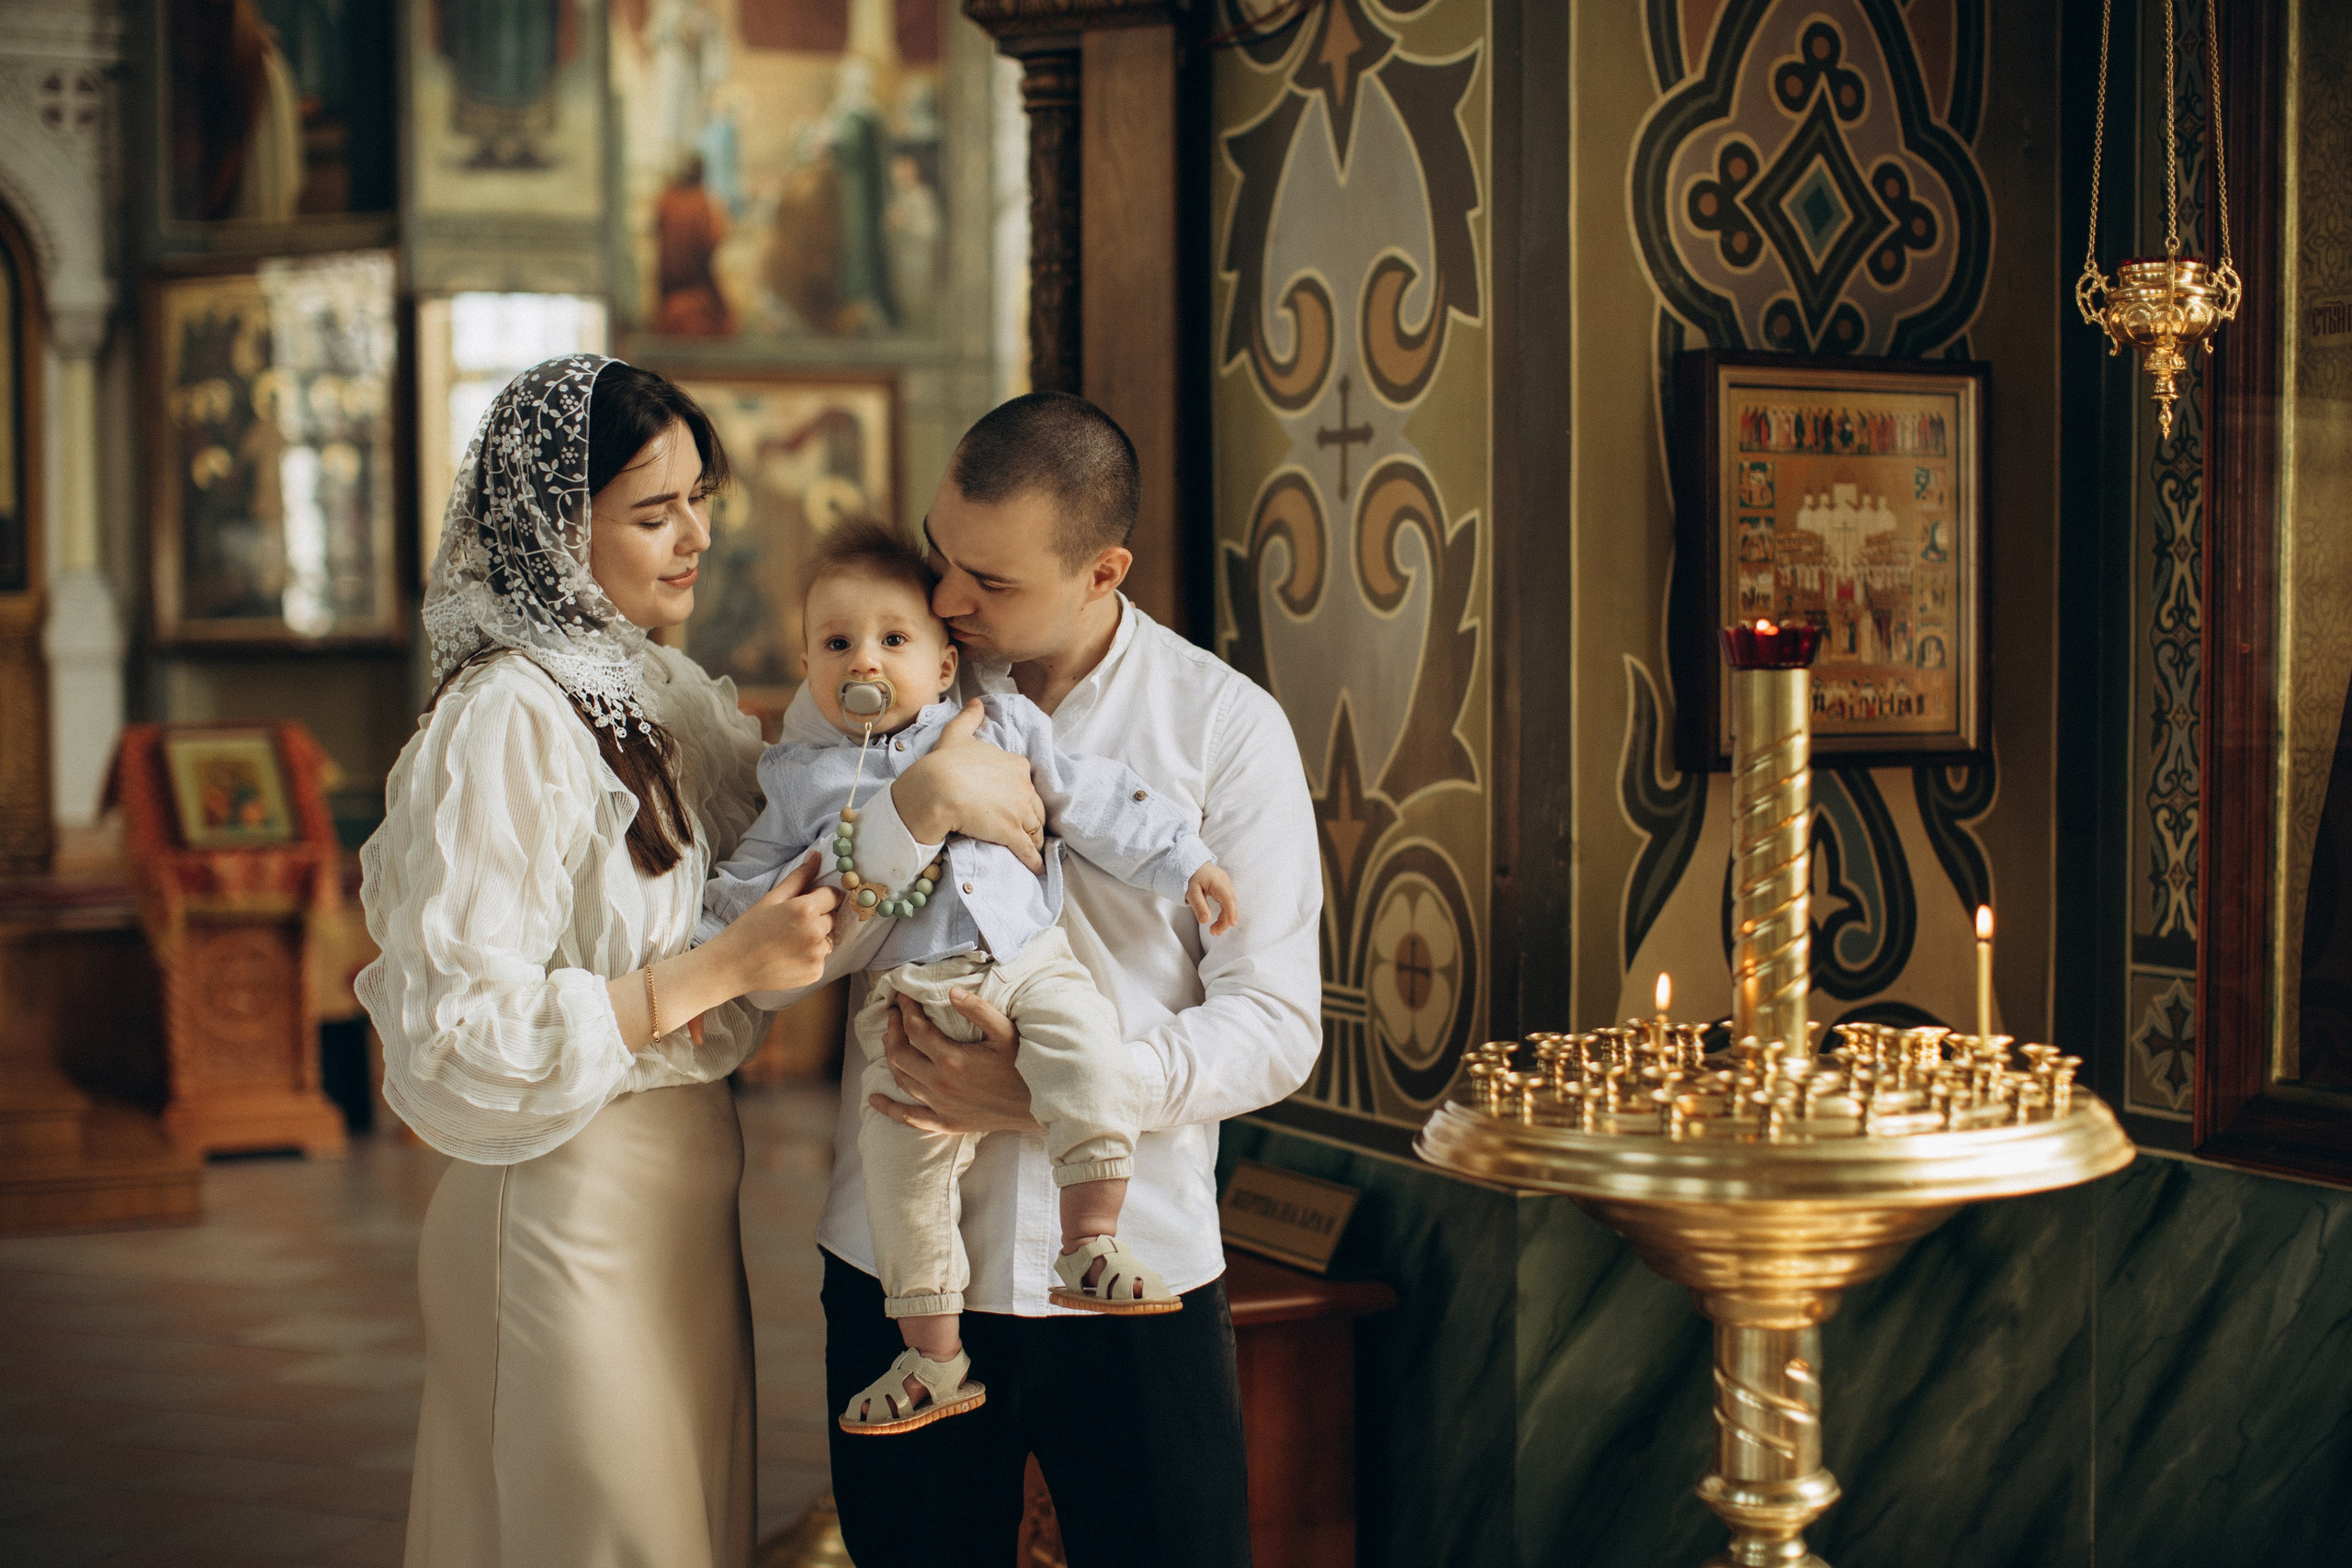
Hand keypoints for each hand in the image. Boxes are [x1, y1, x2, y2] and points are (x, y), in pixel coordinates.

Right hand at [719, 850, 841, 995]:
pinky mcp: (815, 973)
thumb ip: (799, 877)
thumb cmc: (748, 929)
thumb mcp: (772, 898)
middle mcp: (816, 932)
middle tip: (791, 924)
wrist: (731, 966)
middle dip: (818, 917)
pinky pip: (821, 958)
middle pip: (832, 917)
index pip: (834, 895)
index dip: (822, 896)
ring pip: (828, 938)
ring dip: (816, 938)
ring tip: (788, 941)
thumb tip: (817, 855)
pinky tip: (788, 957)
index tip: (807, 902)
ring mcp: (817, 955)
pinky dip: (810, 957)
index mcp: (806, 909)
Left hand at [867, 988, 1040, 1134]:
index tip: (902, 996)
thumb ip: (978, 1010)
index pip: (915, 1028)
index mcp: (952, 1059)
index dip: (905, 1009)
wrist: (1038, 1106)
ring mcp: (940, 1106)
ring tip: (890, 1039)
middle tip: (895, 1014)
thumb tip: (951, 991)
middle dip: (893, 1029)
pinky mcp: (945, 1122)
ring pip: (901, 1079)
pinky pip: (909, 1117)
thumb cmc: (1024, 1066)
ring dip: (890, 1057)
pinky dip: (889, 1108)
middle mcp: (940, 1083)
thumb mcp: (1005, 1032)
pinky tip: (875, 1099)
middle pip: (900, 1053)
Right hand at [889, 699, 1045, 871]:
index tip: (1015, 805)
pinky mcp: (1012, 833)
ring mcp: (1020, 812)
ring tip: (1033, 851)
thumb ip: (970, 718)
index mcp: (1016, 765)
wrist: (937, 789)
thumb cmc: (945, 762)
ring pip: (1034, 830)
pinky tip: (1037, 868)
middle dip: (1031, 820)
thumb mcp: (957, 734)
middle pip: (1034, 808)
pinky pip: (1029, 851)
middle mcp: (1024, 787)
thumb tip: (977, 702)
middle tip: (1026, 831)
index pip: (1026, 785)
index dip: (1021, 796)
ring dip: (1035, 841)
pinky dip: (1035, 861)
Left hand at [1187, 864, 1239, 935]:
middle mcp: (1225, 883)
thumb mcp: (1191, 892)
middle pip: (1230, 903)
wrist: (1191, 864)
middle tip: (1215, 932)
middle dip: (1225, 920)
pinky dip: (1223, 912)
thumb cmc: (1191, 876)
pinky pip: (1226, 902)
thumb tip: (1205, 920)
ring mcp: (1226, 885)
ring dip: (1224, 918)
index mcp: (1218, 882)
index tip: (1232, 923)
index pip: (1228, 898)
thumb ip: (1198, 905)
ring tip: (1214, 930)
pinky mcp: (1223, 889)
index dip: (1231, 912)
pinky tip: (1218, 921)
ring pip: (1229, 904)